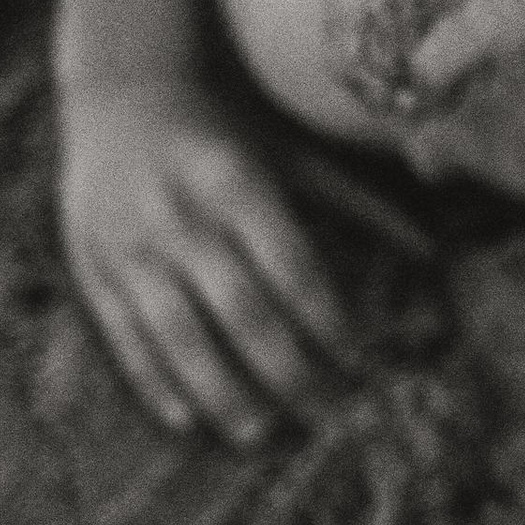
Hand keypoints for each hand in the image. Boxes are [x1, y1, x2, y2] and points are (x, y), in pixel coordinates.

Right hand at [60, 74, 353, 442]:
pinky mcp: (93, 266)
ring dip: (220, 390)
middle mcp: (182, 216)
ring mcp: (131, 245)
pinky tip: (186, 420)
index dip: (326, 317)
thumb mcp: (288, 153)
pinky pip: (124, 335)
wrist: (118, 91)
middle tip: (323, 413)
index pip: (290, 265)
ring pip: (178, 333)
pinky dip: (153, 381)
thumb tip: (431, 252)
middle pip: (240, 309)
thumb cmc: (223, 125)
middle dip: (285, 367)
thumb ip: (355, 202)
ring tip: (258, 434)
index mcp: (236, 182)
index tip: (358, 360)